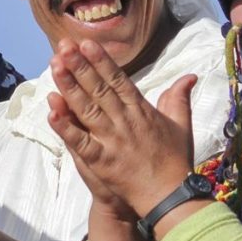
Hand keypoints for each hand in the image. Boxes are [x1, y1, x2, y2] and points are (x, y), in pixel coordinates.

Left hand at [46, 38, 196, 218]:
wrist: (170, 196)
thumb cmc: (175, 162)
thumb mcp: (181, 126)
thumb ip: (179, 98)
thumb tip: (189, 76)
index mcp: (141, 111)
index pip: (118, 80)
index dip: (101, 61)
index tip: (86, 44)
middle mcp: (125, 121)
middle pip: (99, 89)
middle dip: (80, 66)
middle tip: (63, 47)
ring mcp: (112, 140)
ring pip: (87, 109)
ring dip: (69, 87)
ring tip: (54, 67)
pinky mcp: (101, 160)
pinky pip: (80, 141)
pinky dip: (65, 126)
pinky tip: (51, 111)